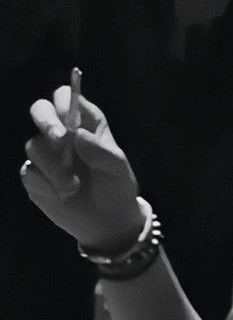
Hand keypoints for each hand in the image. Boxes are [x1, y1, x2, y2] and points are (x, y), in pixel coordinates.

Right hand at [21, 86, 144, 253]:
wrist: (108, 221)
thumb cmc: (117, 186)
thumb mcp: (117, 168)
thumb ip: (100, 150)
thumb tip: (77, 134)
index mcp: (86, 123)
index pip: (66, 97)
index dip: (64, 100)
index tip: (68, 113)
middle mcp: (62, 134)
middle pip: (40, 110)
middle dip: (46, 121)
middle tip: (59, 138)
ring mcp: (46, 155)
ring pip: (34, 145)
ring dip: (53, 166)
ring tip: (74, 186)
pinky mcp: (35, 177)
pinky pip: (29, 172)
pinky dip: (45, 184)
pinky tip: (63, 195)